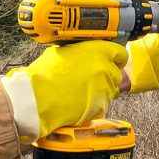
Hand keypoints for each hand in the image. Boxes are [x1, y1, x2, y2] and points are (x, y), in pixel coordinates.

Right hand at [9, 40, 127, 138]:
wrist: (39, 98)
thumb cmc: (45, 73)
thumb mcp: (62, 52)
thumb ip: (80, 52)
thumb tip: (82, 54)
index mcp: (99, 51)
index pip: (120, 53)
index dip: (115, 58)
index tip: (112, 61)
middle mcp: (106, 69)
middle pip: (116, 73)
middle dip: (106, 75)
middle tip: (90, 78)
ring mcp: (106, 90)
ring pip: (110, 90)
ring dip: (100, 90)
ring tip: (80, 91)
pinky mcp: (101, 107)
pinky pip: (102, 104)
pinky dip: (93, 104)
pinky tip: (78, 102)